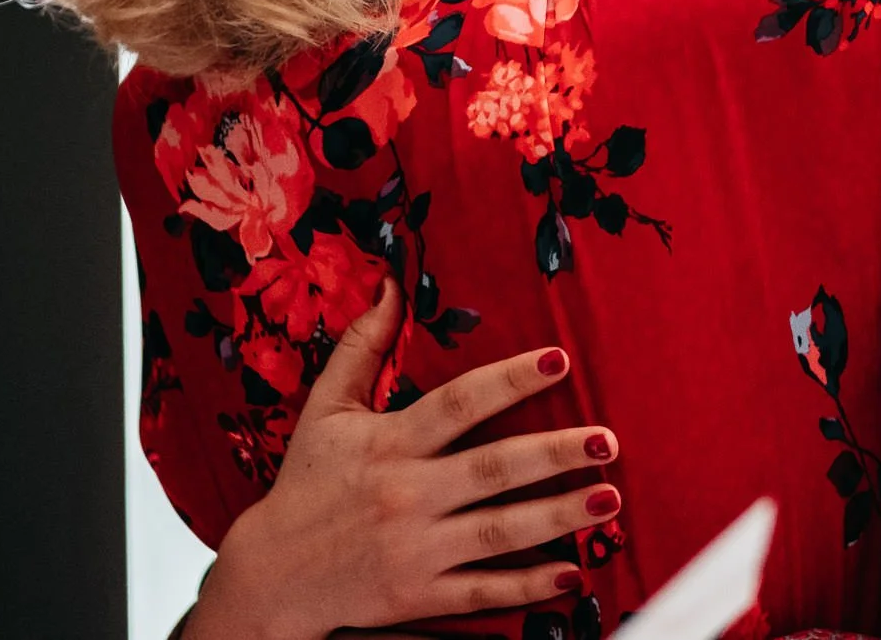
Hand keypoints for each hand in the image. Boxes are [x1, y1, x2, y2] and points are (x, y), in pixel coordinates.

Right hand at [182, 278, 620, 639]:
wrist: (271, 575)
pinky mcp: (419, 594)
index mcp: (389, 443)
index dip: (510, 380)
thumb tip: (389, 286)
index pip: (459, 403)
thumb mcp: (326, 409)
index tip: (558, 358)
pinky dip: (527, 586)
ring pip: (499, 532)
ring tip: (608, 498)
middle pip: (492, 470)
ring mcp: (416, 549)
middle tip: (606, 440)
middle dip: (554, 454)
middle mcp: (407, 494)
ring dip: (558, 516)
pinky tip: (571, 572)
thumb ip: (361, 347)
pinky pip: (483, 592)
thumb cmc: (306, 483)